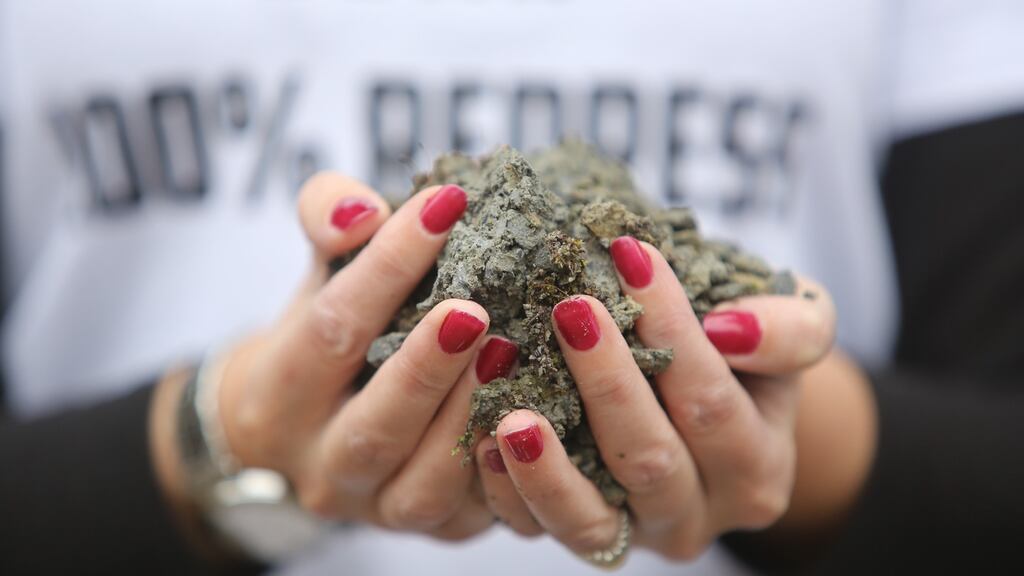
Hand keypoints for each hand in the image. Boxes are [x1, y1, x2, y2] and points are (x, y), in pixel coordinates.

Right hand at [153, 174, 502, 541]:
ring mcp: (375, 508)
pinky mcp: (432, 530)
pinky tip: (534, 413)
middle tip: (475, 310)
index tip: (444, 208)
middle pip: (373, 426)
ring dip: (469, 421)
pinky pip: (467, 514)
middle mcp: (320, 465)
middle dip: (426, 367)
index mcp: (279, 394)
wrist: (311, 427)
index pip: (331, 330)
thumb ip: (329, 220)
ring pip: (421, 485)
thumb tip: (361, 211)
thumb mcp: (318, 270)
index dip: (387, 268)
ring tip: (510, 354)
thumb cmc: (326, 332)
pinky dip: (501, 469)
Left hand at [474, 237, 838, 559]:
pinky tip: (482, 437)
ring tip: (510, 410)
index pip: (711, 401)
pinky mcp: (583, 537)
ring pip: (590, 519)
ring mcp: (636, 535)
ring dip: (547, 464)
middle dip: (607, 381)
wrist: (712, 405)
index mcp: (756, 467)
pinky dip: (509, 490)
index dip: (673, 329)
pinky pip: (540, 529)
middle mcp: (699, 514)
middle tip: (568, 311)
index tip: (631, 256)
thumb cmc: (745, 355)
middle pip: (650, 458)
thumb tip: (730, 329)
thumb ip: (791, 329)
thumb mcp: (795, 329)